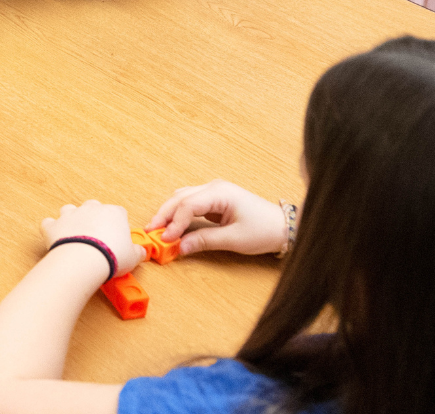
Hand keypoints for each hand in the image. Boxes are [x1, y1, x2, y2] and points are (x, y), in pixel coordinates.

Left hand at [41, 200, 142, 280]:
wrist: (84, 260)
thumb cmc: (110, 256)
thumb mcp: (133, 257)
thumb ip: (138, 252)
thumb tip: (141, 253)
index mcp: (113, 213)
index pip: (119, 213)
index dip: (118, 226)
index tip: (118, 239)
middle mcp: (91, 209)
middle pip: (93, 208)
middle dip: (95, 220)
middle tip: (98, 238)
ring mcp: (71, 215)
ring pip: (70, 210)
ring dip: (72, 221)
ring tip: (76, 236)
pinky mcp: (54, 225)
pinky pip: (49, 223)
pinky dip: (52, 230)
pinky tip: (56, 238)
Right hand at [148, 180, 288, 256]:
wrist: (284, 227)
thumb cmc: (264, 230)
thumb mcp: (233, 239)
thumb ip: (204, 241)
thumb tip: (179, 247)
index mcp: (220, 192)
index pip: (187, 205)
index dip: (174, 222)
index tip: (165, 238)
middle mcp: (214, 187)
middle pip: (180, 198)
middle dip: (164, 215)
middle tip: (151, 232)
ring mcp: (214, 192)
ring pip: (182, 198)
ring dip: (169, 213)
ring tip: (158, 229)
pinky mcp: (215, 200)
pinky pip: (190, 203)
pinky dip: (179, 214)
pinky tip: (173, 225)